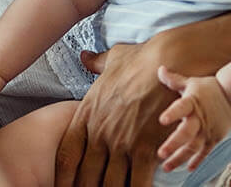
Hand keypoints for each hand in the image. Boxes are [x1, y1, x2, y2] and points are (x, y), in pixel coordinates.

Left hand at [54, 45, 175, 186]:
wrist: (167, 61)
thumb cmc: (140, 60)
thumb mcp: (111, 60)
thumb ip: (95, 64)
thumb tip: (85, 56)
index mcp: (87, 115)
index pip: (67, 155)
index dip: (63, 176)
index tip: (62, 186)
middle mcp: (100, 133)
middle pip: (87, 176)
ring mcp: (122, 142)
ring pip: (112, 183)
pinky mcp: (146, 148)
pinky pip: (138, 181)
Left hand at [156, 67, 230, 172]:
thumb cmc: (209, 89)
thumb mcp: (191, 82)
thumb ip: (174, 80)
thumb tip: (160, 69)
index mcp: (192, 102)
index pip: (181, 107)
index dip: (172, 113)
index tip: (162, 120)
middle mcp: (199, 119)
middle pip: (186, 133)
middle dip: (173, 144)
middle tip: (161, 154)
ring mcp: (208, 130)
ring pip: (193, 147)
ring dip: (180, 158)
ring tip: (166, 167)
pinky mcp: (214, 138)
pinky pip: (205, 152)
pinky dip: (197, 161)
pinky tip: (188, 168)